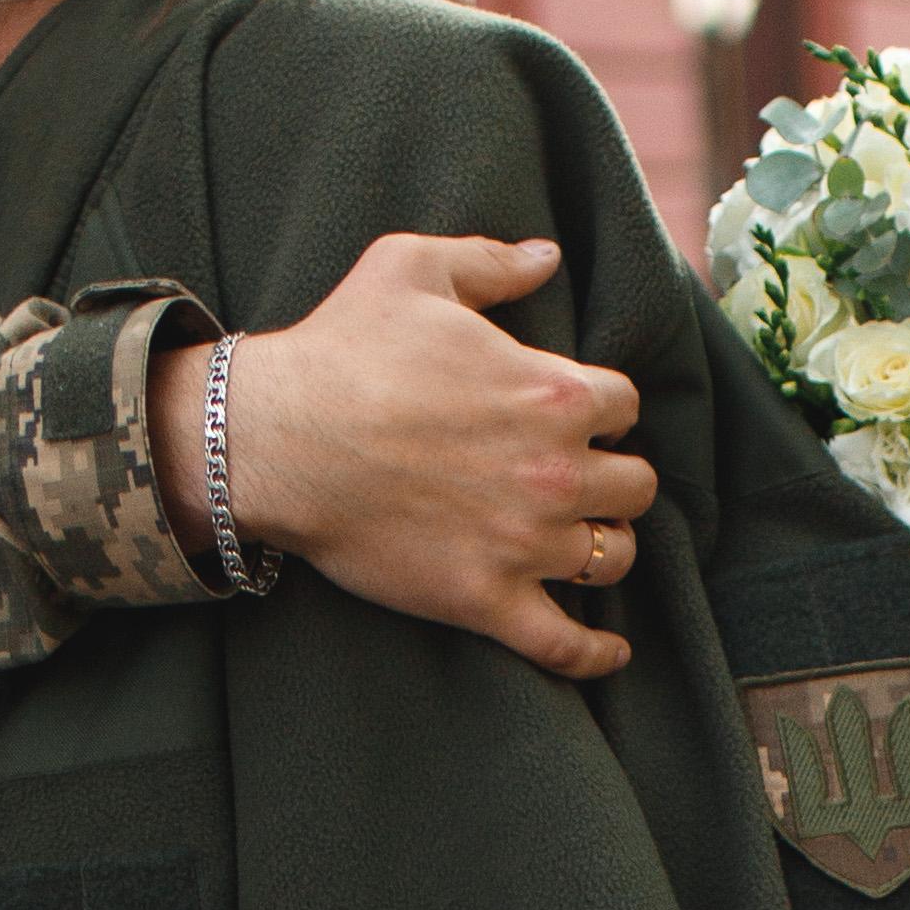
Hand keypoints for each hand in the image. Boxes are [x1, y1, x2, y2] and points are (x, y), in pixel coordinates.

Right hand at [150, 237, 655, 684]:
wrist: (275, 441)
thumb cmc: (342, 349)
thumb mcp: (412, 269)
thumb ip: (491, 261)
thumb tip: (546, 256)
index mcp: (555, 393)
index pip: (624, 405)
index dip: (602, 408)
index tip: (575, 415)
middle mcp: (555, 472)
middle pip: (634, 484)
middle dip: (612, 477)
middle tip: (579, 477)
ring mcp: (524, 544)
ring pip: (613, 557)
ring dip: (604, 545)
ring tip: (584, 540)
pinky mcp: (484, 601)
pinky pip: (564, 644)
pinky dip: (594, 654)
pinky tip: (611, 652)